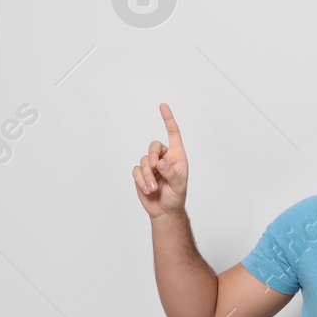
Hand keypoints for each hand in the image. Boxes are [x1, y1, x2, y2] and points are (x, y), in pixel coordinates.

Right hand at [134, 102, 187, 217]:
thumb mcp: (179, 186)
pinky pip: (136, 171)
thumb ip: (172, 174)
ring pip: (144, 161)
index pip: (173, 134)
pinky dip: (141, 180)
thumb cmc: (176, 196)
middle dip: (152, 156)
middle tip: (155, 168)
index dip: (168, 119)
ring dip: (147, 176)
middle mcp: (163, 158)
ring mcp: (151, 166)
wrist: (165, 211)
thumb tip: (161, 164)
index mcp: (177, 156)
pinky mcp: (140, 174)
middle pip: (153, 146)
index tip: (163, 106)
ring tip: (153, 189)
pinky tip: (147, 190)